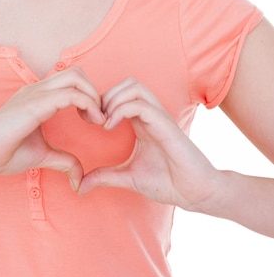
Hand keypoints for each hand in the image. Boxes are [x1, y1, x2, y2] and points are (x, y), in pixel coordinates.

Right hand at [0, 67, 104, 189]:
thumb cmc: (2, 152)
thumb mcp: (42, 155)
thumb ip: (63, 161)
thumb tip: (79, 178)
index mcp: (38, 96)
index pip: (71, 80)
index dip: (89, 96)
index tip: (95, 120)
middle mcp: (38, 89)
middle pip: (77, 72)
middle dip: (95, 92)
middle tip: (98, 118)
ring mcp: (35, 93)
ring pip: (76, 77)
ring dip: (93, 96)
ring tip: (96, 119)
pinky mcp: (35, 104)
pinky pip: (69, 94)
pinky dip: (87, 104)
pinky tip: (90, 122)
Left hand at [79, 78, 218, 210]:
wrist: (195, 193)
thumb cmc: (167, 182)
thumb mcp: (128, 177)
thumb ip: (105, 176)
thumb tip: (81, 185)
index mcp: (142, 121)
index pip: (120, 93)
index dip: (100, 101)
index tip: (87, 121)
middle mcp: (150, 114)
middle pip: (126, 83)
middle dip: (105, 95)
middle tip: (93, 119)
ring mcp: (158, 116)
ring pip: (134, 86)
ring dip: (113, 99)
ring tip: (104, 122)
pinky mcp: (165, 124)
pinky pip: (141, 104)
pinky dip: (121, 109)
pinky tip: (110, 127)